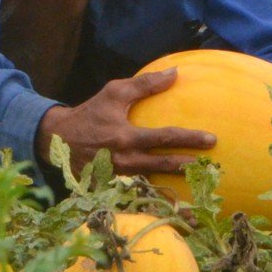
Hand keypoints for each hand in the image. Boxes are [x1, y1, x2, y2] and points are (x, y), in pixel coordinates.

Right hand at [35, 67, 215, 178]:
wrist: (59, 139)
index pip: (164, 139)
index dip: (189, 139)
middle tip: (212, 166)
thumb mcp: (115, 92)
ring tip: (198, 182)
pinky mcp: (113, 186)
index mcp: (125, 137)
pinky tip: (176, 198)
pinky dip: (157, 194)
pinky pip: (140, 190)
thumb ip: (145, 84)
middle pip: (163, 165)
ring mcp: (118, 176)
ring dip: (176, 182)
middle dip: (189, 166)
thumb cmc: (91, 112)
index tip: (211, 140)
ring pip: (153, 181)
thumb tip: (175, 73)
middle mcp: (123, 160)